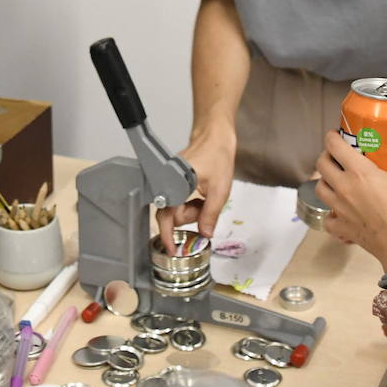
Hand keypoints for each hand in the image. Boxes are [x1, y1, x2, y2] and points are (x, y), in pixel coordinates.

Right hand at [155, 125, 235, 252]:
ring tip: (205, 198)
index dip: (168, 235)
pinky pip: (178, 201)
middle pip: (171, 215)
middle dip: (189, 217)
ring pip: (175, 209)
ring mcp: (169, 181)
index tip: (172, 249)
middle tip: (204, 208)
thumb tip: (205, 234)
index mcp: (176, 184)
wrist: (215, 138)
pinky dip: (190, 203)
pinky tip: (200, 194)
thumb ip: (210, 214)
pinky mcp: (173, 181)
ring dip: (191, 210)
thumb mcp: (219, 190)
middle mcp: (168, 182)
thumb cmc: (217, 157)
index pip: (166, 216)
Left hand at [314, 131, 386, 271]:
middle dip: (327, 156)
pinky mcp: (341, 228)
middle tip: (338, 155)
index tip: (337, 135)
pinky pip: (327, 218)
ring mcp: (339, 209)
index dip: (332, 137)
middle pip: (321, 165)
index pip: (333, 146)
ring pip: (319, 188)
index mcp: (359, 172)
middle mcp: (344, 188)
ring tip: (337, 179)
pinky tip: (341, 211)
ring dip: (325, 181)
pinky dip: (330, 214)